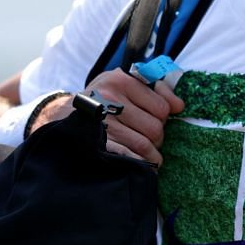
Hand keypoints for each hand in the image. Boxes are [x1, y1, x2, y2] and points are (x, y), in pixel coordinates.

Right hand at [35, 69, 184, 163]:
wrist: (64, 115)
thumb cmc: (104, 99)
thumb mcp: (126, 84)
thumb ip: (157, 90)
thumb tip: (180, 106)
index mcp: (122, 80)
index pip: (162, 108)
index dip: (163, 117)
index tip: (156, 119)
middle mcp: (110, 99)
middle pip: (155, 128)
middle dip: (157, 137)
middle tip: (150, 138)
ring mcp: (103, 123)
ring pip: (145, 145)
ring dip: (151, 154)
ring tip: (150, 153)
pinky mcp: (99, 143)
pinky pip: (130, 158)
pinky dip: (140, 163)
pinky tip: (140, 162)